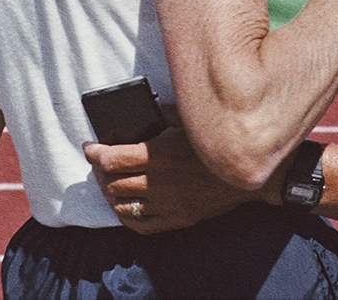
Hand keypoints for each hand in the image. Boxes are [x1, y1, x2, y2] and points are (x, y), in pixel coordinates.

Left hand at [87, 127, 252, 233]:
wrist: (248, 173)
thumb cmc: (219, 143)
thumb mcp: (190, 121)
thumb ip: (162, 115)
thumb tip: (140, 113)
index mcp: (158, 155)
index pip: (111, 158)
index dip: (94, 153)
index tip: (90, 148)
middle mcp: (158, 182)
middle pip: (112, 182)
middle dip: (101, 171)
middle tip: (100, 163)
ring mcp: (166, 204)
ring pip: (121, 204)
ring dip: (110, 192)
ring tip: (110, 182)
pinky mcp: (176, 219)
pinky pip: (140, 224)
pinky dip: (126, 215)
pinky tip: (124, 206)